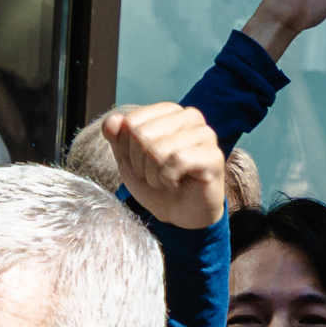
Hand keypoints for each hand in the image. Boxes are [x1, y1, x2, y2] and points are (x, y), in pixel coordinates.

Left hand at [103, 103, 225, 230]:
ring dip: (153, 174)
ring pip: (157, 149)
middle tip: (153, 174)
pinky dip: (168, 178)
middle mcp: (189, 117)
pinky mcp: (213, 155)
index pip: (130, 122)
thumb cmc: (155, 183)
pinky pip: (177, 161)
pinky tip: (176, 182)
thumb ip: (117, 137)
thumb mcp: (128, 160)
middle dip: (139, 163)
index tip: (141, 162)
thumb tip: (112, 120)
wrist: (179, 214)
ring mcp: (204, 134)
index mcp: (168, 111)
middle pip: (141, 135)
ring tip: (165, 179)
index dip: (126, 149)